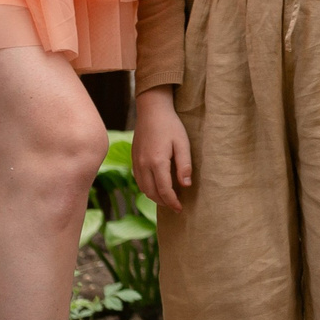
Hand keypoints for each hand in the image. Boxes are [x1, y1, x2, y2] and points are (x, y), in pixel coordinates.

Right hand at [132, 88, 192, 210]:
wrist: (152, 111)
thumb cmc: (170, 125)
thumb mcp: (183, 143)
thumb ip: (184, 165)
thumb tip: (185, 186)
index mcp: (157, 162)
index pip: (164, 190)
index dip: (172, 202)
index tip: (180, 208)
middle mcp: (143, 165)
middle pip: (151, 192)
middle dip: (163, 202)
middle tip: (175, 206)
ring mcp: (136, 162)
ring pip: (143, 188)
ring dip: (154, 197)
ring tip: (168, 199)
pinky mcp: (134, 159)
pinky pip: (139, 180)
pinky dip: (147, 188)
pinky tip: (156, 187)